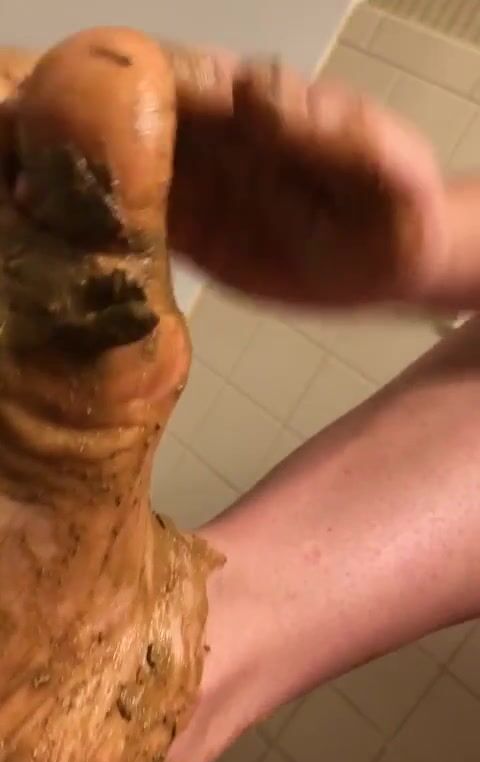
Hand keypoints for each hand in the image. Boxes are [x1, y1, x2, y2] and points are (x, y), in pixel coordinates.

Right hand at [1, 44, 450, 307]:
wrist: (395, 262)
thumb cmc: (397, 201)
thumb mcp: (381, 159)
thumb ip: (322, 125)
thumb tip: (250, 95)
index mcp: (249, 108)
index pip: (174, 79)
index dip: (120, 77)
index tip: (60, 83)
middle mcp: (212, 142)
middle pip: (130, 119)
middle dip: (70, 120)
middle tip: (11, 130)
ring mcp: (199, 190)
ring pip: (124, 173)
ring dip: (71, 178)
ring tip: (16, 187)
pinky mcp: (196, 237)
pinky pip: (140, 229)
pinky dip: (100, 232)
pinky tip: (59, 238)